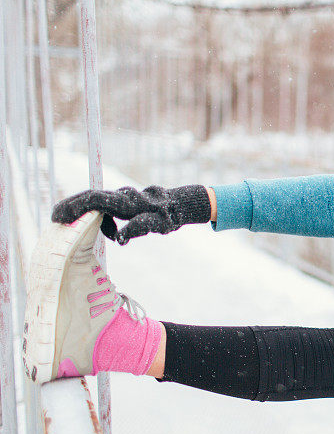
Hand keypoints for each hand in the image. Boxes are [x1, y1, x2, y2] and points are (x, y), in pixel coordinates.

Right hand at [51, 185, 210, 244]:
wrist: (179, 204)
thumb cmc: (168, 216)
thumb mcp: (157, 225)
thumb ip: (139, 228)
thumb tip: (121, 237)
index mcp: (126, 201)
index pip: (95, 200)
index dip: (76, 207)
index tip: (61, 217)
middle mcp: (120, 196)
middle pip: (89, 197)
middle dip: (70, 206)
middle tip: (54, 219)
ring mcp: (120, 197)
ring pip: (94, 202)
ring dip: (82, 212)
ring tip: (72, 225)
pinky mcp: (122, 202)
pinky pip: (103, 207)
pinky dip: (98, 217)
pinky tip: (111, 233)